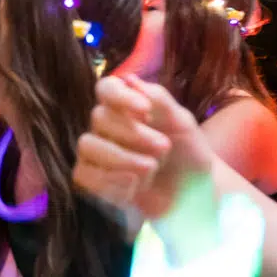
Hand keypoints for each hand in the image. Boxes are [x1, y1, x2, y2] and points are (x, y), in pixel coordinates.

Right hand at [73, 75, 213, 221]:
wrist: (192, 196)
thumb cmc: (187, 155)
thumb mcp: (183, 124)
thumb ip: (160, 101)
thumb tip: (131, 80)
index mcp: (127, 106)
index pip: (106, 88)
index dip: (120, 96)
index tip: (144, 110)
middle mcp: (106, 127)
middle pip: (99, 117)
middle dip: (133, 134)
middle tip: (164, 147)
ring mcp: (96, 153)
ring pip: (88, 146)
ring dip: (122, 158)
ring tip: (152, 168)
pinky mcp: (91, 180)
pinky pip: (84, 176)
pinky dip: (112, 182)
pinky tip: (135, 187)